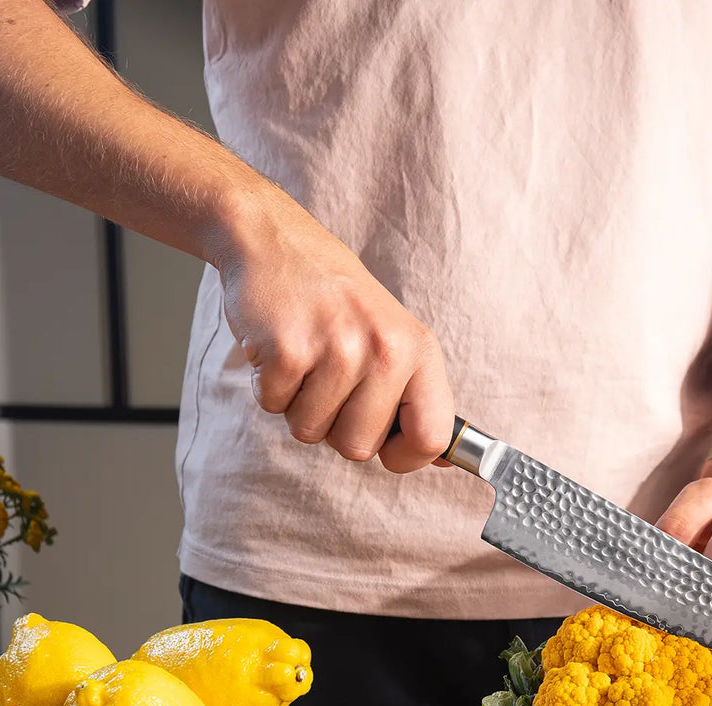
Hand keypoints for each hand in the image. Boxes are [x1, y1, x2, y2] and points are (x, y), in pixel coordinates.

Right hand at [212, 197, 455, 472]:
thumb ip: (416, 396)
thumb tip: (442, 458)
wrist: (275, 241)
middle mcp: (385, 349)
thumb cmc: (337, 300)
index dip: (405, 457)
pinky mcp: (287, 349)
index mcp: (419, 350)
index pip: (432, 437)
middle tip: (328, 379)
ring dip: (298, 404)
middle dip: (335, 426)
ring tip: (305, 358)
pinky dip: (269, 385)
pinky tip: (279, 347)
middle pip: (358, 448)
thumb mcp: (394, 337)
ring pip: (310, 431)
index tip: (387, 448)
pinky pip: (274, 406)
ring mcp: (337, 348)